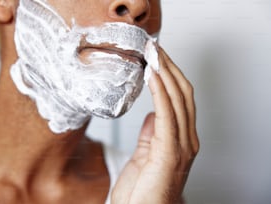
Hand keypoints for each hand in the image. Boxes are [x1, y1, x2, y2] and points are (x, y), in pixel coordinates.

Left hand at [111, 46, 198, 203]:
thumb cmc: (142, 192)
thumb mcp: (146, 157)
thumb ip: (152, 135)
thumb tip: (153, 115)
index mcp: (180, 141)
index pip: (179, 100)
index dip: (170, 76)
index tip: (157, 59)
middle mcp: (186, 140)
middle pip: (182, 94)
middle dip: (170, 68)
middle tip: (156, 49)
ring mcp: (181, 145)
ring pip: (178, 99)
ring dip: (166, 73)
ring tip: (154, 55)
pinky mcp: (169, 151)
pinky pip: (167, 114)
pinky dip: (160, 91)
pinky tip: (153, 76)